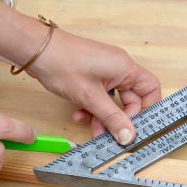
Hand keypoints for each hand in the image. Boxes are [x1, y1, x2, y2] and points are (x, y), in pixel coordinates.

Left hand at [30, 28, 160, 143]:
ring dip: (103, 116)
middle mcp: (118, 68)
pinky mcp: (92, 75)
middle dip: (118, 118)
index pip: (151, 90)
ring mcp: (104, 71)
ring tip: (90, 128)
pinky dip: (92, 107)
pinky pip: (100, 96)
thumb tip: (128, 136)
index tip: (133, 127)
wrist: (35, 50)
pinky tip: (78, 114)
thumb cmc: (62, 63)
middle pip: (131, 99)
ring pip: (113, 100)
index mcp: (125, 68)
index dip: (145, 110)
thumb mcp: (90, 97)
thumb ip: (112, 118)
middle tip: (110, 134)